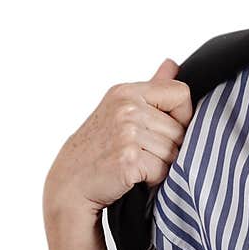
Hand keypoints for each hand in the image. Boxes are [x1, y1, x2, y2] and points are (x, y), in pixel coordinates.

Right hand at [44, 58, 192, 218]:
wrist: (68, 186)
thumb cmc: (96, 149)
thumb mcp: (120, 109)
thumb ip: (152, 86)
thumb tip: (171, 63)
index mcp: (126, 92)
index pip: (180, 93)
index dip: (180, 115)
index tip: (161, 129)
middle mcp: (126, 108)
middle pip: (180, 128)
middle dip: (168, 147)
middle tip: (139, 153)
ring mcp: (126, 132)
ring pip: (174, 151)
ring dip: (159, 164)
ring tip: (133, 164)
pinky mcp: (128, 158)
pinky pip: (163, 170)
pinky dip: (152, 180)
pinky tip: (130, 176)